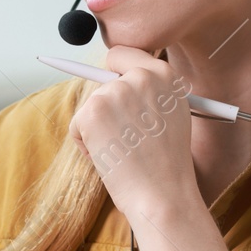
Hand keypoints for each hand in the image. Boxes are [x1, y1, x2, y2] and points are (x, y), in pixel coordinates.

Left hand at [68, 46, 196, 224]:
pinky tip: (110, 158)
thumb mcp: (173, 115)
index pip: (124, 54)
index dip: (115, 71)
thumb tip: (119, 83)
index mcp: (164, 75)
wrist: (163, 196)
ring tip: (124, 153)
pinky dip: (86, 144)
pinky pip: (77, 125)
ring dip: (99, 131)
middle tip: (127, 139)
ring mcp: (114, 93)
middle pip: (103, 83)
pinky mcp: (92, 112)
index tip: (110, 83)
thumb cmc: (168, 166)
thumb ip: (152, 93)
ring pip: (91, 107)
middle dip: (107, 110)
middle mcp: (139, 76)